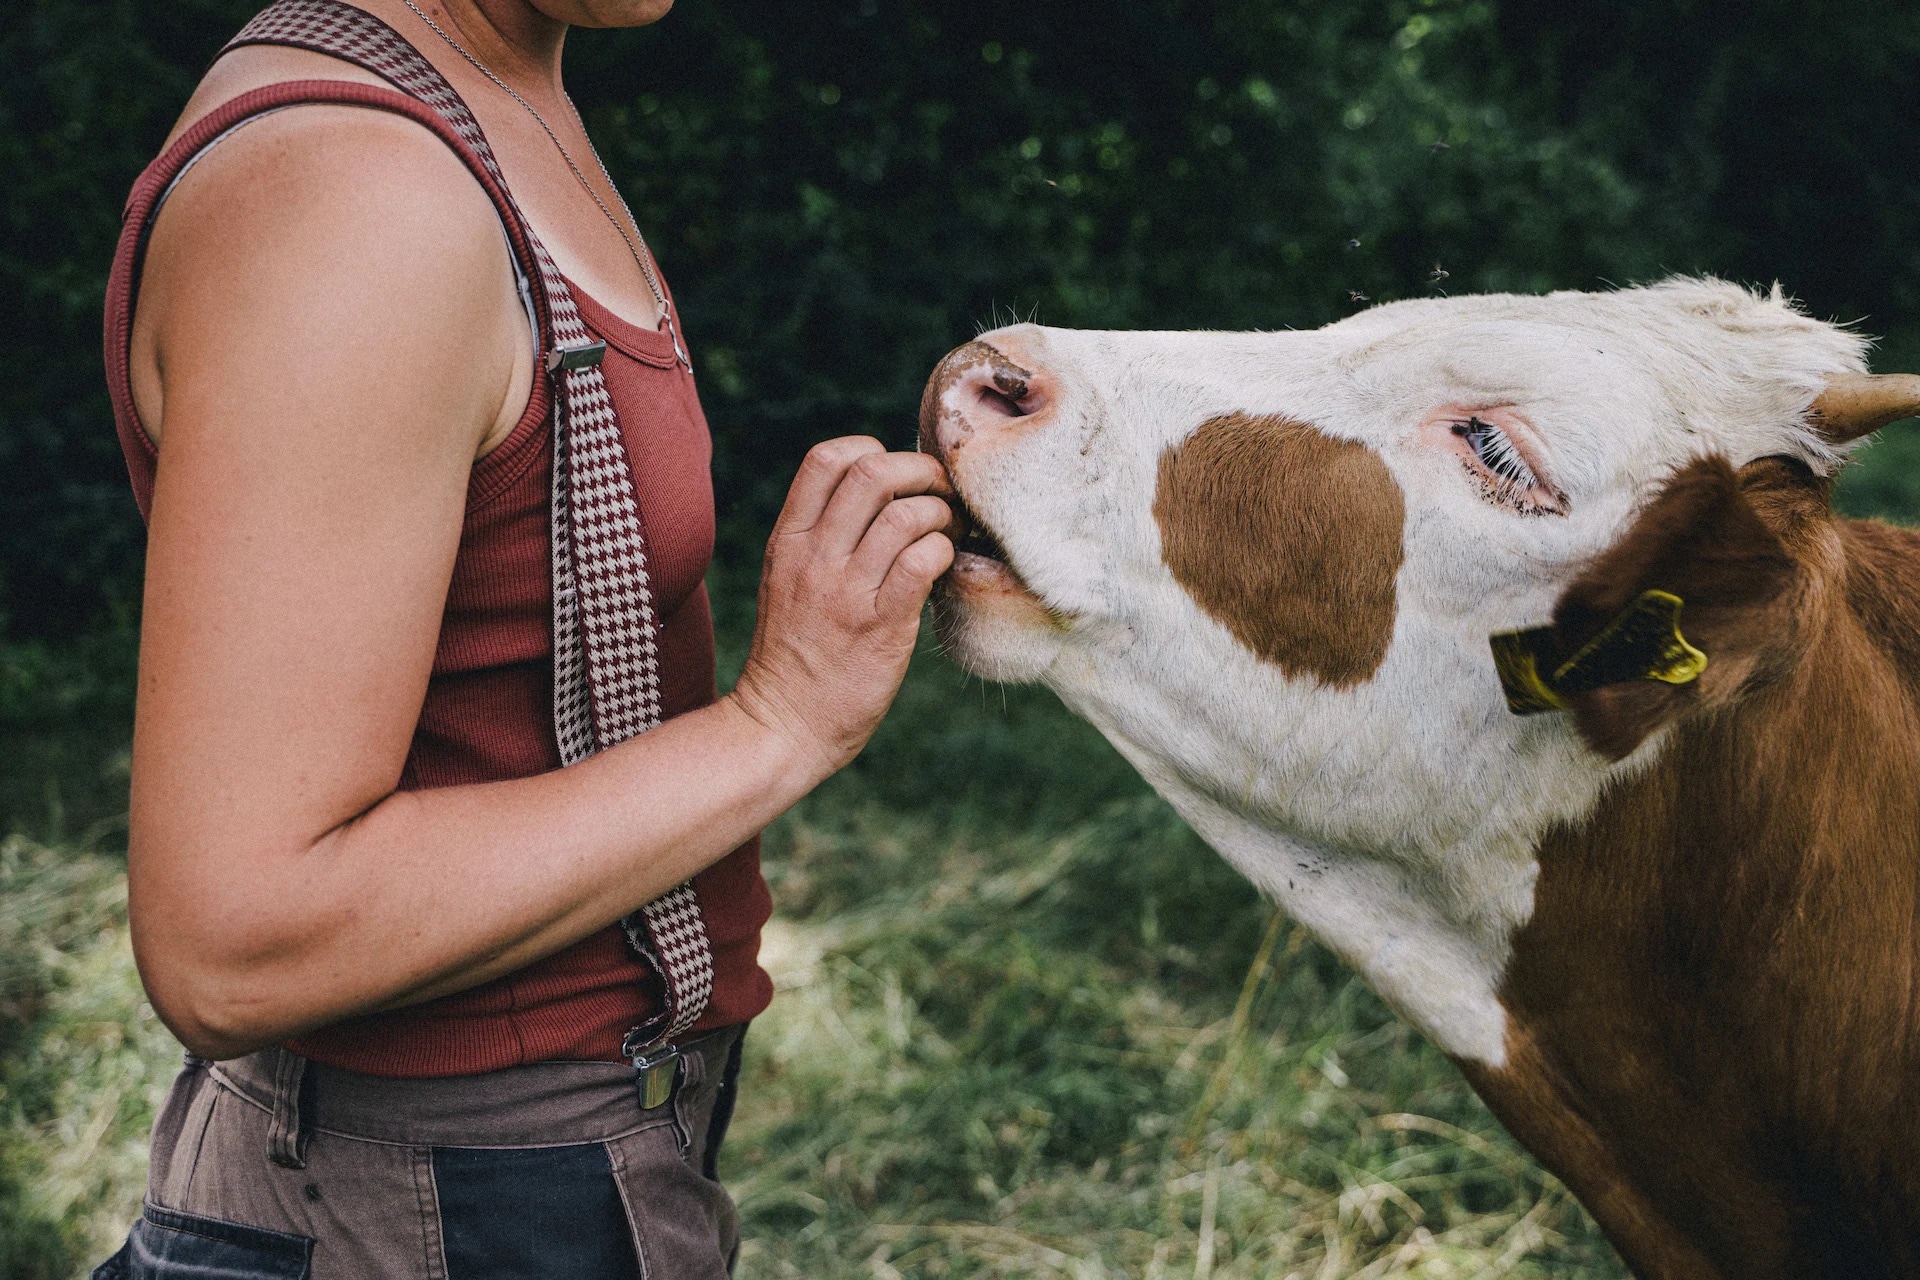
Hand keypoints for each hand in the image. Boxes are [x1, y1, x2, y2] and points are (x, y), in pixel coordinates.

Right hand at [729, 437, 958, 779]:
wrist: (781, 727)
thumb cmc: (795, 657)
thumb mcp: (789, 583)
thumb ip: (823, 539)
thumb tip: (882, 499)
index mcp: (789, 541)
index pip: (826, 458)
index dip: (872, 451)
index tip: (898, 480)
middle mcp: (814, 557)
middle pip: (872, 471)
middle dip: (921, 471)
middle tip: (940, 495)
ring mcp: (846, 590)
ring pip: (906, 513)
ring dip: (941, 514)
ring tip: (948, 534)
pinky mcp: (880, 625)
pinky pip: (921, 562)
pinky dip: (943, 552)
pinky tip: (942, 568)